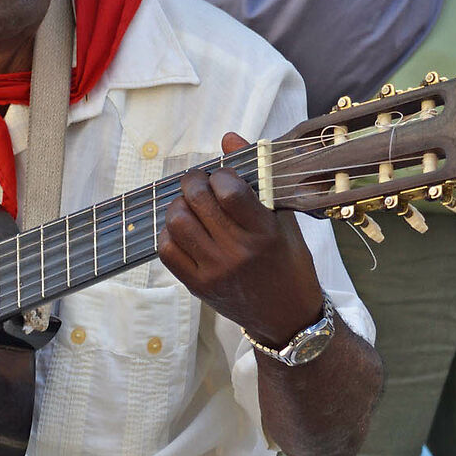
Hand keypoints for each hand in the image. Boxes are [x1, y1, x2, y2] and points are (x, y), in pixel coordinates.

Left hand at [158, 133, 325, 348]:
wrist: (287, 317)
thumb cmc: (289, 263)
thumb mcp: (284, 221)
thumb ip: (258, 178)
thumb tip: (228, 137)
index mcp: (265, 232)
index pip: (230, 191)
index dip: (219, 175)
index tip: (222, 176)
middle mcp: (238, 251)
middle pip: (197, 202)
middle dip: (192, 182)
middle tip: (197, 182)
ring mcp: (215, 270)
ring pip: (177, 223)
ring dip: (178, 206)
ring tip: (189, 205)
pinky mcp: (197, 286)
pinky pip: (167, 250)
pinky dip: (169, 233)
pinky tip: (183, 230)